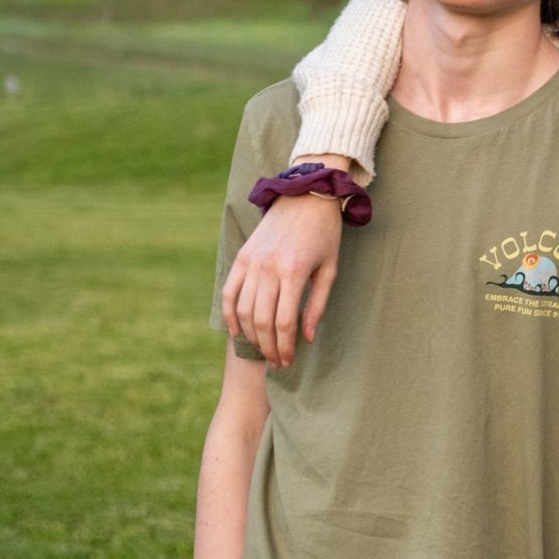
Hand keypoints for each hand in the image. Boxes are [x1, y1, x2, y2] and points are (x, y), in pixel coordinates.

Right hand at [222, 192, 342, 366]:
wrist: (306, 196)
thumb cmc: (325, 234)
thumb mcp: (330, 269)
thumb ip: (317, 305)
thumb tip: (306, 338)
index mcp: (295, 272)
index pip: (285, 321)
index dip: (285, 346)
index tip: (288, 360)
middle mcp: (269, 268)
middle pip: (262, 320)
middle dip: (268, 347)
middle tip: (276, 361)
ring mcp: (252, 262)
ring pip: (244, 310)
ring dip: (251, 336)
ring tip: (262, 350)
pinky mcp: (242, 256)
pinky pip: (229, 291)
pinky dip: (229, 314)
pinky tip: (237, 331)